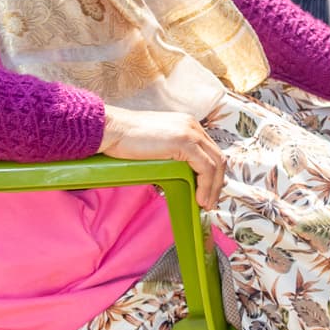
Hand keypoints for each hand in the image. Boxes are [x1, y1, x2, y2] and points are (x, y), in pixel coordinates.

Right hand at [100, 105, 227, 209]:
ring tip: (206, 204)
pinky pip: (205, 167)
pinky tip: (200, 198)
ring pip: (216, 163)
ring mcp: (190, 132)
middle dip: (217, 182)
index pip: (209, 151)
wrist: (112, 129)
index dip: (212, 173)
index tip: (208, 191)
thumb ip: (170, 154)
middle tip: (210, 202)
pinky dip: (206, 185)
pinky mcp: (185, 141)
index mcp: (186, 125)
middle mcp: (192, 126)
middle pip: (217, 156)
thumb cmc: (125, 140)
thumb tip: (178, 173)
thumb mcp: (156, 145)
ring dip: (214, 187)